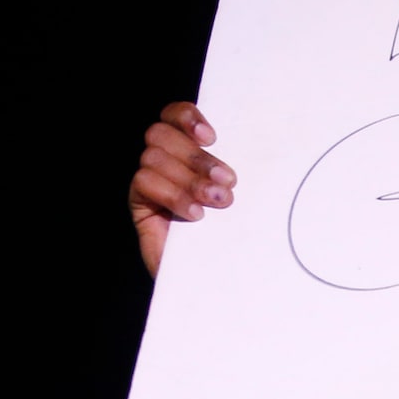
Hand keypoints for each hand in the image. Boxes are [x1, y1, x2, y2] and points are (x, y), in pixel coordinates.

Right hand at [129, 101, 235, 276]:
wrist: (216, 282)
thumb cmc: (234, 236)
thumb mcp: (238, 196)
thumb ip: (231, 170)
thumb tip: (257, 146)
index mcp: (187, 151)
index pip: (173, 116)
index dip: (186, 117)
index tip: (212, 137)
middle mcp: (164, 163)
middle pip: (160, 134)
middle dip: (196, 157)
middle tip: (227, 182)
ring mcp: (150, 184)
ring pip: (153, 156)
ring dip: (189, 178)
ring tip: (216, 202)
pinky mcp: (140, 206)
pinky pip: (144, 182)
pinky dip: (172, 194)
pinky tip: (194, 215)